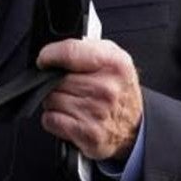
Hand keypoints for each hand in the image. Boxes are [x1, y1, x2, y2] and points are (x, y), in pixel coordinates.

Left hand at [36, 38, 143, 160]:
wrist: (135, 127)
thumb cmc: (118, 89)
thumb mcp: (113, 58)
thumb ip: (86, 47)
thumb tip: (54, 51)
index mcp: (114, 63)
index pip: (69, 52)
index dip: (50, 54)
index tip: (45, 60)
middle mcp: (107, 88)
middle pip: (56, 78)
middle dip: (55, 81)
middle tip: (70, 86)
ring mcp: (97, 112)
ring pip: (50, 99)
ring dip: (55, 101)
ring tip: (73, 102)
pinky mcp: (87, 133)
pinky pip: (50, 119)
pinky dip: (53, 119)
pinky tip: (70, 117)